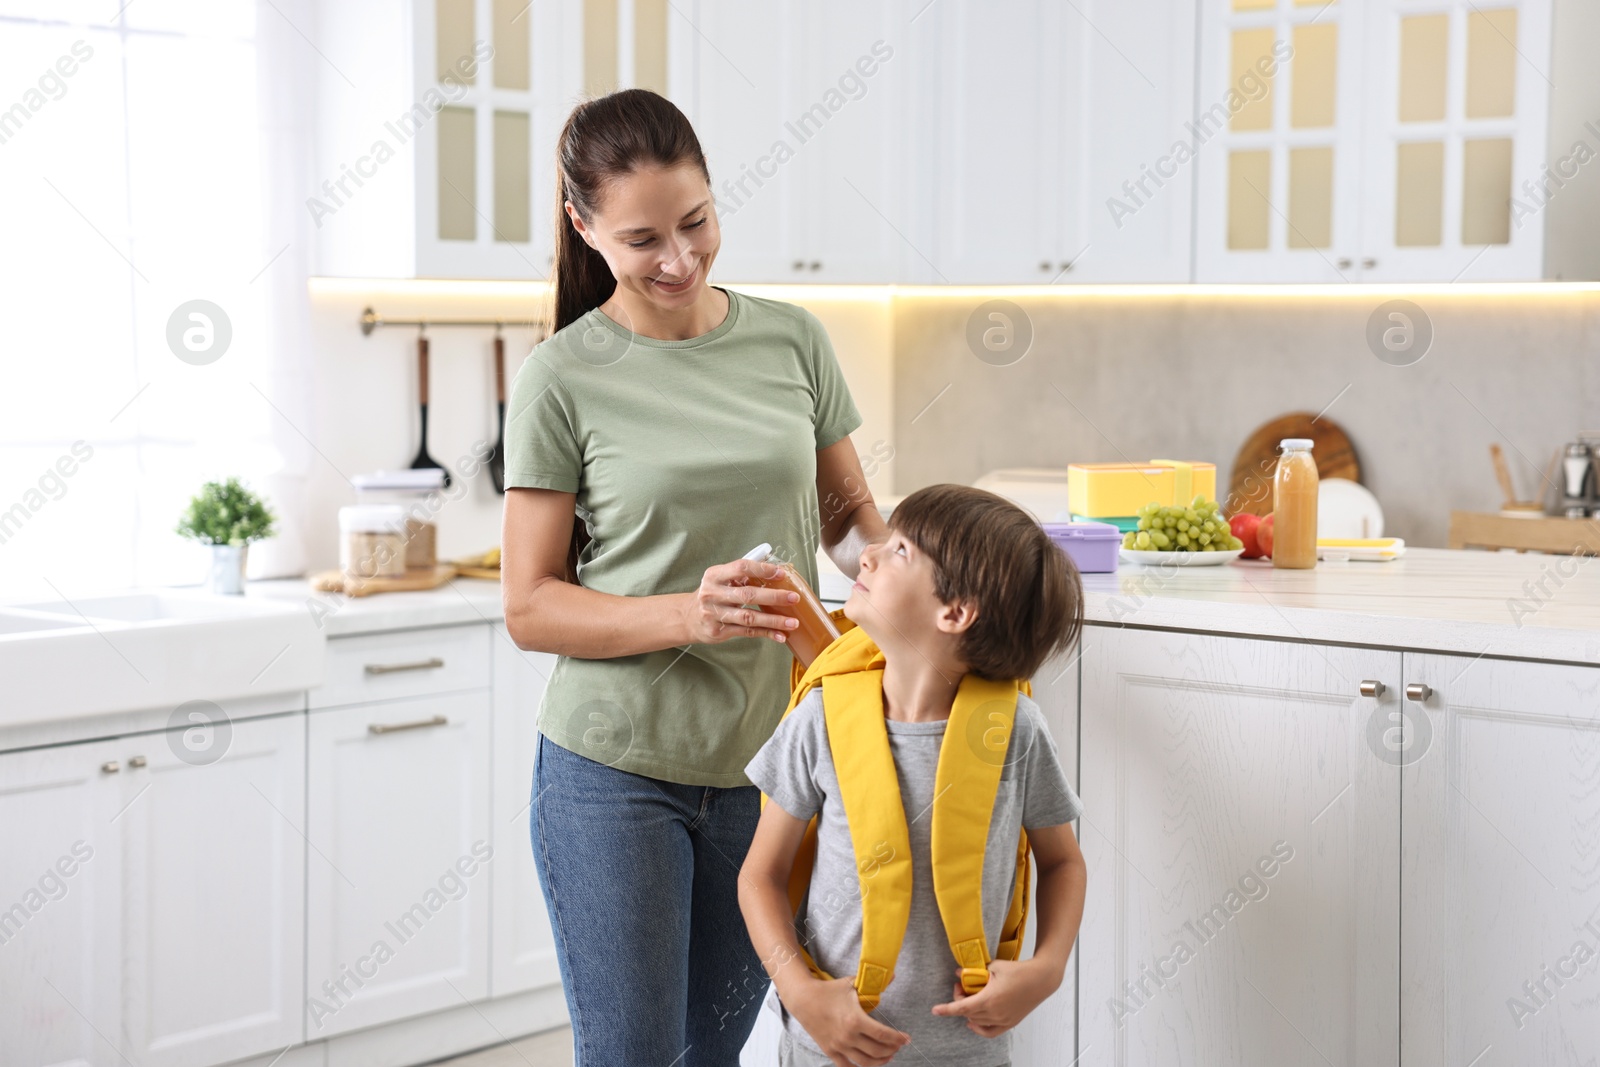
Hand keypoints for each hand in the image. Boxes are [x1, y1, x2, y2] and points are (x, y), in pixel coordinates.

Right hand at [683, 556, 800, 645]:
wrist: (686, 617)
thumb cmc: (712, 594)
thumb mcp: (720, 579)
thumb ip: (742, 574)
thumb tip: (775, 571)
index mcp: (714, 575)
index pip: (741, 568)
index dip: (762, 570)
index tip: (781, 574)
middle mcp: (712, 594)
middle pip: (747, 594)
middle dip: (773, 596)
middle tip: (794, 598)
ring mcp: (715, 614)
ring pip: (749, 617)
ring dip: (773, 620)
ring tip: (792, 622)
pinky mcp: (719, 632)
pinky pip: (747, 632)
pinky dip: (766, 633)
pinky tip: (780, 634)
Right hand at [786, 975, 910, 1066]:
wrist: (803, 999)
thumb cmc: (829, 990)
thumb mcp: (852, 984)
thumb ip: (874, 982)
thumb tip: (893, 975)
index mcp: (856, 1020)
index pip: (883, 1034)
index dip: (898, 1038)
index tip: (907, 1039)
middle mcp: (848, 1036)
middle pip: (877, 1051)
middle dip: (892, 1050)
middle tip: (898, 1046)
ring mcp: (839, 1046)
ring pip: (865, 1062)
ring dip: (880, 1061)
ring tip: (888, 1056)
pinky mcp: (830, 1051)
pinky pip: (848, 1066)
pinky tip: (868, 1063)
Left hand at [929, 958, 1061, 1037]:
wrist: (1041, 979)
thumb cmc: (1019, 971)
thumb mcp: (994, 966)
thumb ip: (975, 971)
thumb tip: (959, 972)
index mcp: (988, 1000)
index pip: (961, 1007)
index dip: (946, 1009)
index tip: (935, 1010)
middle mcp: (994, 1013)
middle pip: (967, 1012)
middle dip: (960, 999)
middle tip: (963, 985)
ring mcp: (1002, 1020)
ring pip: (977, 1021)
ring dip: (969, 1011)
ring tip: (971, 996)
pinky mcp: (1010, 1022)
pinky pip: (990, 1031)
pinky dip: (979, 1028)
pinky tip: (974, 1021)